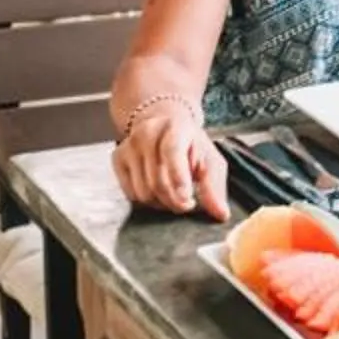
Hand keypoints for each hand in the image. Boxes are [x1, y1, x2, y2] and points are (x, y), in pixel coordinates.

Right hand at [112, 104, 228, 219]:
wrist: (163, 123)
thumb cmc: (190, 144)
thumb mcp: (210, 160)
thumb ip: (214, 187)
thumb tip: (221, 214)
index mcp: (175, 127)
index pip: (172, 152)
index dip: (178, 178)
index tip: (187, 199)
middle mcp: (147, 134)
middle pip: (157, 181)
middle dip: (174, 201)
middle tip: (187, 203)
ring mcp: (129, 146)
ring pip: (143, 192)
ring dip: (161, 202)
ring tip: (173, 193)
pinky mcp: (117, 158)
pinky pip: (131, 194)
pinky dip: (147, 200)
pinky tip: (158, 190)